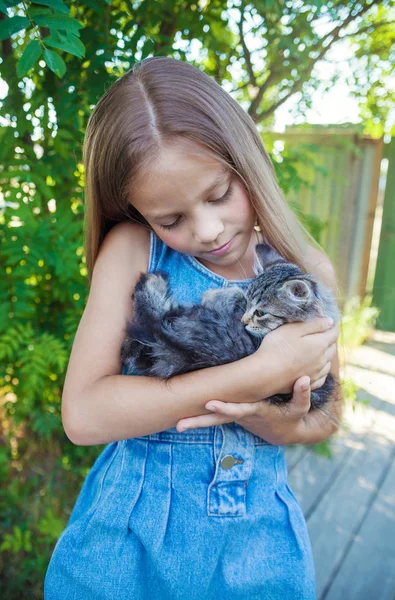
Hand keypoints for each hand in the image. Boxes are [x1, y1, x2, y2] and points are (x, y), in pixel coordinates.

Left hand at [176, 375, 332, 444]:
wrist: (284, 432)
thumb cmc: (292, 417)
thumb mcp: (301, 408)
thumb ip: (302, 394)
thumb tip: (303, 378)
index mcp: (255, 412)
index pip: (238, 409)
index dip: (225, 408)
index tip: (209, 404)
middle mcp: (241, 415)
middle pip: (217, 420)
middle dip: (199, 422)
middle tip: (180, 425)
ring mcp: (235, 416)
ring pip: (211, 419)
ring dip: (194, 422)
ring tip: (174, 423)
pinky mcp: (232, 414)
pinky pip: (213, 415)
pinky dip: (198, 415)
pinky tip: (181, 412)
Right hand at [253, 317, 338, 394]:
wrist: (265, 374)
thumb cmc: (276, 348)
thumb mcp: (293, 329)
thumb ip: (314, 324)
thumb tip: (330, 321)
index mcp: (319, 344)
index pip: (333, 333)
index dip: (332, 326)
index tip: (329, 322)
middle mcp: (322, 360)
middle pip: (332, 348)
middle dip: (330, 340)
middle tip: (323, 334)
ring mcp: (316, 373)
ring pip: (328, 363)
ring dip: (326, 355)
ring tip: (319, 351)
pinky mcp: (309, 383)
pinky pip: (322, 376)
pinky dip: (321, 369)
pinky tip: (316, 368)